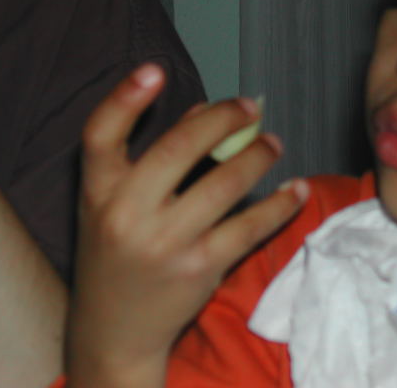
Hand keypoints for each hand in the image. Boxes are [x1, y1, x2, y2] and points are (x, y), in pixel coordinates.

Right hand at [67, 64, 308, 386]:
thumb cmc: (117, 255)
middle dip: (224, 119)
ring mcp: (166, 243)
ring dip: (259, 155)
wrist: (116, 327)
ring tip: (274, 143)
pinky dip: (282, 203)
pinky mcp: (201, 268)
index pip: (101, 135)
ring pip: (226, 183)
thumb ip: (152, 157)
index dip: (125, 98)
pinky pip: (251, 226)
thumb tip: (203, 111)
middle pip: (180, 147)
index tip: (155, 70)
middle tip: (251, 107)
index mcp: (98, 192)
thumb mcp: (116, 206)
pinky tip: (297, 188)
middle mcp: (127, 214)